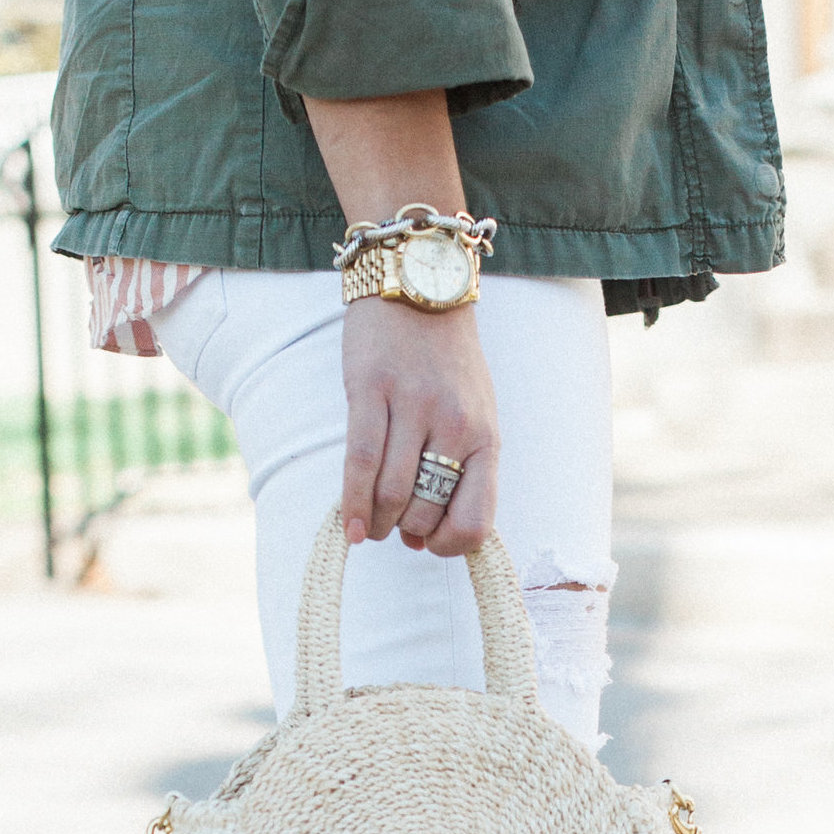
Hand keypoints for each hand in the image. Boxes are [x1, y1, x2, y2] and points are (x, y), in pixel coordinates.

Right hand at [340, 296, 498, 557]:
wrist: (420, 288)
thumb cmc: (446, 361)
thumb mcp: (474, 412)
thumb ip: (459, 468)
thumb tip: (426, 537)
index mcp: (485, 437)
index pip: (476, 519)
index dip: (450, 546)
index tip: (429, 544)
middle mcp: (454, 424)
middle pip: (424, 511)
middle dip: (404, 532)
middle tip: (391, 528)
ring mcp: (412, 407)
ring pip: (390, 493)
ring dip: (375, 523)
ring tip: (366, 528)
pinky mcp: (371, 391)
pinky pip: (359, 462)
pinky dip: (351, 503)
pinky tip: (348, 526)